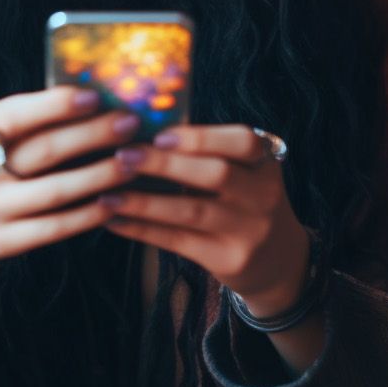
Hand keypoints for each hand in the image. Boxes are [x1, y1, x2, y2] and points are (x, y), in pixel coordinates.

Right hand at [0, 86, 142, 272]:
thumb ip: (32, 116)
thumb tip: (93, 95)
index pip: (17, 115)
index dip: (57, 105)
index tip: (96, 96)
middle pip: (44, 151)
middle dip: (94, 135)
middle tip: (131, 124)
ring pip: (55, 191)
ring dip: (101, 176)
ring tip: (133, 162)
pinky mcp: (3, 241)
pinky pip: (55, 227)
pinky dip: (89, 214)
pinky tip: (115, 202)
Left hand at [97, 125, 312, 313]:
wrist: (280, 262)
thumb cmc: (246, 203)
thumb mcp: (246, 174)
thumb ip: (210, 152)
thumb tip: (145, 124)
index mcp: (266, 164)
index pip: (243, 142)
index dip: (201, 137)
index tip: (159, 135)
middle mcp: (263, 196)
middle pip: (215, 174)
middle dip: (165, 164)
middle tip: (122, 156)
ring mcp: (248, 231)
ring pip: (191, 211)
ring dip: (144, 202)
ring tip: (107, 194)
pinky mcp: (228, 260)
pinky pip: (178, 241)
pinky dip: (143, 230)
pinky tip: (113, 221)